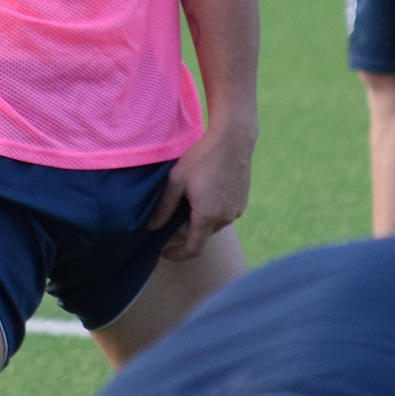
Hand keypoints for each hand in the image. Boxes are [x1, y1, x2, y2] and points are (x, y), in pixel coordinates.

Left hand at [150, 116, 254, 260]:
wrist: (233, 140)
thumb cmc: (202, 158)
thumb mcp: (176, 181)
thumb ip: (163, 207)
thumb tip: (152, 227)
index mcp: (207, 216)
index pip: (193, 249)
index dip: (177, 255)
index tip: (164, 252)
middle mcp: (225, 218)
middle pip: (202, 235)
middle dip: (186, 232)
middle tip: (173, 214)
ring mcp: (236, 211)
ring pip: (213, 225)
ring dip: (200, 220)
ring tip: (189, 199)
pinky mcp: (242, 202)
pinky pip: (223, 215)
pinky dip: (212, 212)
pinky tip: (205, 192)